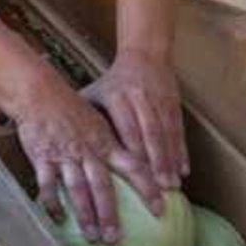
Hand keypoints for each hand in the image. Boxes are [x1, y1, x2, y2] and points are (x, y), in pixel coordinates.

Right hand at [10, 75, 160, 244]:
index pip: (134, 167)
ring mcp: (66, 155)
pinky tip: (59, 219)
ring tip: (93, 236)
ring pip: (77, 189)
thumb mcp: (98, 123)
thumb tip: (135, 163)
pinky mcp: (44, 158)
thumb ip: (112, 144)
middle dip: (110, 214)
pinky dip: (53, 203)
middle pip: (103, 186)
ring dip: (85, 214)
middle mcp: (88, 151)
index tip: (161, 208)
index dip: (148, 188)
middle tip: (116, 238)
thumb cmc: (71, 109)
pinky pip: (48, 185)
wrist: (40, 94)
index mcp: (106, 142)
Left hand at [81, 52, 188, 210]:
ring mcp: (159, 102)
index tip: (135, 176)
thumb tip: (61, 147)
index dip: (133, 152)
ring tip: (172, 186)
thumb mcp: (95, 94)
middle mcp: (140, 99)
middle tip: (158, 189)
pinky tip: (184, 170)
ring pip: (166, 134)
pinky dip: (182, 151)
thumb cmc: (114, 83)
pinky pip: (178, 131)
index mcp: (117, 97)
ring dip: (170, 161)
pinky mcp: (174, 105)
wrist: (145, 56)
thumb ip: (83, 118)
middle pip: (149, 134)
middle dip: (155, 163)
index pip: (126, 128)